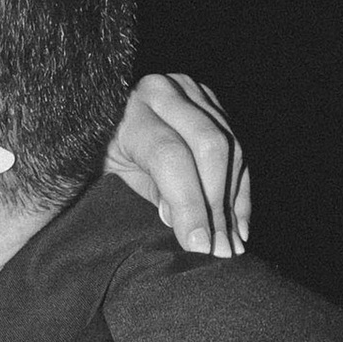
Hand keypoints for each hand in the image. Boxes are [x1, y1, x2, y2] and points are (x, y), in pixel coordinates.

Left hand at [106, 69, 251, 258]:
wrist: (105, 121)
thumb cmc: (103, 157)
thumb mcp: (115, 177)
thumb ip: (151, 194)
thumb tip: (187, 225)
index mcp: (131, 111)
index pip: (170, 156)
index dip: (189, 204)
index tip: (199, 245)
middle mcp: (164, 92)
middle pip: (209, 146)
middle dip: (218, 205)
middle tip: (221, 250)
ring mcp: (191, 91)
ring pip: (230, 147)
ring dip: (234, 201)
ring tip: (233, 244)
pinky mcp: (211, 102)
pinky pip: (237, 148)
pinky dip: (240, 188)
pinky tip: (239, 224)